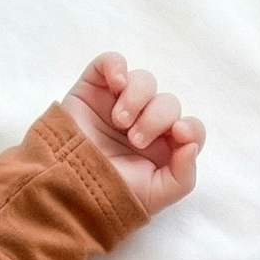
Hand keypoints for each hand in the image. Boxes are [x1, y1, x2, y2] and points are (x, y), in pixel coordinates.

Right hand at [62, 52, 204, 214]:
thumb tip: (192, 145)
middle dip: (155, 119)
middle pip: (168, 102)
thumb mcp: (155, 197)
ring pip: (144, 81)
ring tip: (119, 122)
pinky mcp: (94, 89)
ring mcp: (120, 104)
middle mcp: (145, 124)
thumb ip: (183, 176)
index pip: (191, 128)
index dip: (191, 127)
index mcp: (163, 149)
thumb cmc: (110, 195)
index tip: (178, 134)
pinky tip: (116, 84)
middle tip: (135, 139)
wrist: (67, 187)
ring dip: (137, 99)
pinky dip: (116, 66)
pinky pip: (111, 62)